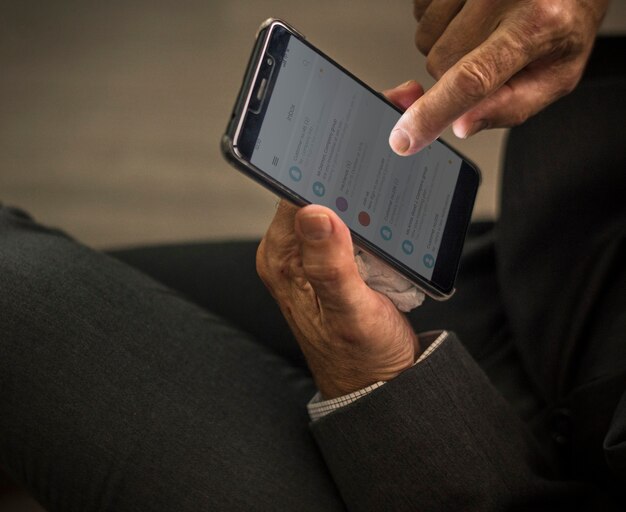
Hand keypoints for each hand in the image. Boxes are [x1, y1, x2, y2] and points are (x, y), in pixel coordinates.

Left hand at [257, 83, 423, 397]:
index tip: (351, 120)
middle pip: (318, 186)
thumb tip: (316, 211)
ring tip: (394, 139)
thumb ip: (331, 265)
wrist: (381, 383)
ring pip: (340, 198)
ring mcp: (319, 252)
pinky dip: (376, 197)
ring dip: (364, 172)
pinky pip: (356, 217)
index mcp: (284, 257)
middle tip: (384, 116)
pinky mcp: (342, 257)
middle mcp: (295, 250)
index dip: (323, 153)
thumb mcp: (349, 313)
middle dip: (348, 153)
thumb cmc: (362, 357)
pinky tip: (396, 181)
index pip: (297, 189)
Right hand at [389, 0, 609, 155]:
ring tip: (483, 32)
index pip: (471, 79)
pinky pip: (421, 11)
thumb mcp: (556, 75)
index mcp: (535, 25)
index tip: (405, 138)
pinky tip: (469, 15)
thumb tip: (462, 125)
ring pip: (425, 40)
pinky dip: (439, 21)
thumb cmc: (564, 22)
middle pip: (440, 64)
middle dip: (455, 74)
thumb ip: (511, 107)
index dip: (432, 113)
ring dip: (446, 46)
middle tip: (490, 58)